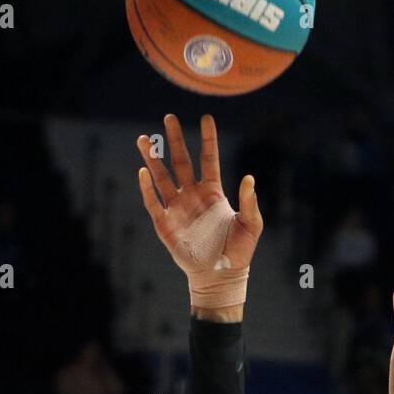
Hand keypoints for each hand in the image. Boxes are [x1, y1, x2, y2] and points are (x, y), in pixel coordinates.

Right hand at [136, 114, 262, 311]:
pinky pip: (153, 203)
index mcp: (213, 192)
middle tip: (169, 117)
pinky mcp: (165, 224)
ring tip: (145, 139)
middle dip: (175, 140)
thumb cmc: (238, 252)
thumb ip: (250, 202)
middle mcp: (192, 196)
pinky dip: (147, 188)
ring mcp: (177, 209)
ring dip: (153, 159)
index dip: (208, 139)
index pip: (208, 159)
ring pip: (162, 177)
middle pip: (181, 162)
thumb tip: (250, 178)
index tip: (206, 118)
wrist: (220, 276)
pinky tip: (142, 172)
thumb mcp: (251, 225)